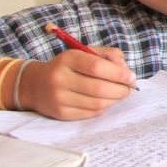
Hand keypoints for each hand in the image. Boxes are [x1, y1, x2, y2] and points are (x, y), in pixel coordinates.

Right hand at [20, 47, 136, 119]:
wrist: (35, 84)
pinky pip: (90, 113)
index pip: (97, 67)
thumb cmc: (69, 66)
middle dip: (121, 90)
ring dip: (115, 100)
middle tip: (130, 89)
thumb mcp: (86, 53)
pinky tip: (106, 102)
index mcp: (68, 59)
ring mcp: (58, 98)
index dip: (118, 73)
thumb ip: (109, 56)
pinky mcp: (60, 113)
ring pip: (96, 103)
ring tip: (120, 95)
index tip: (131, 77)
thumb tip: (126, 71)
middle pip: (99, 88)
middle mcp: (60, 78)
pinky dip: (103, 108)